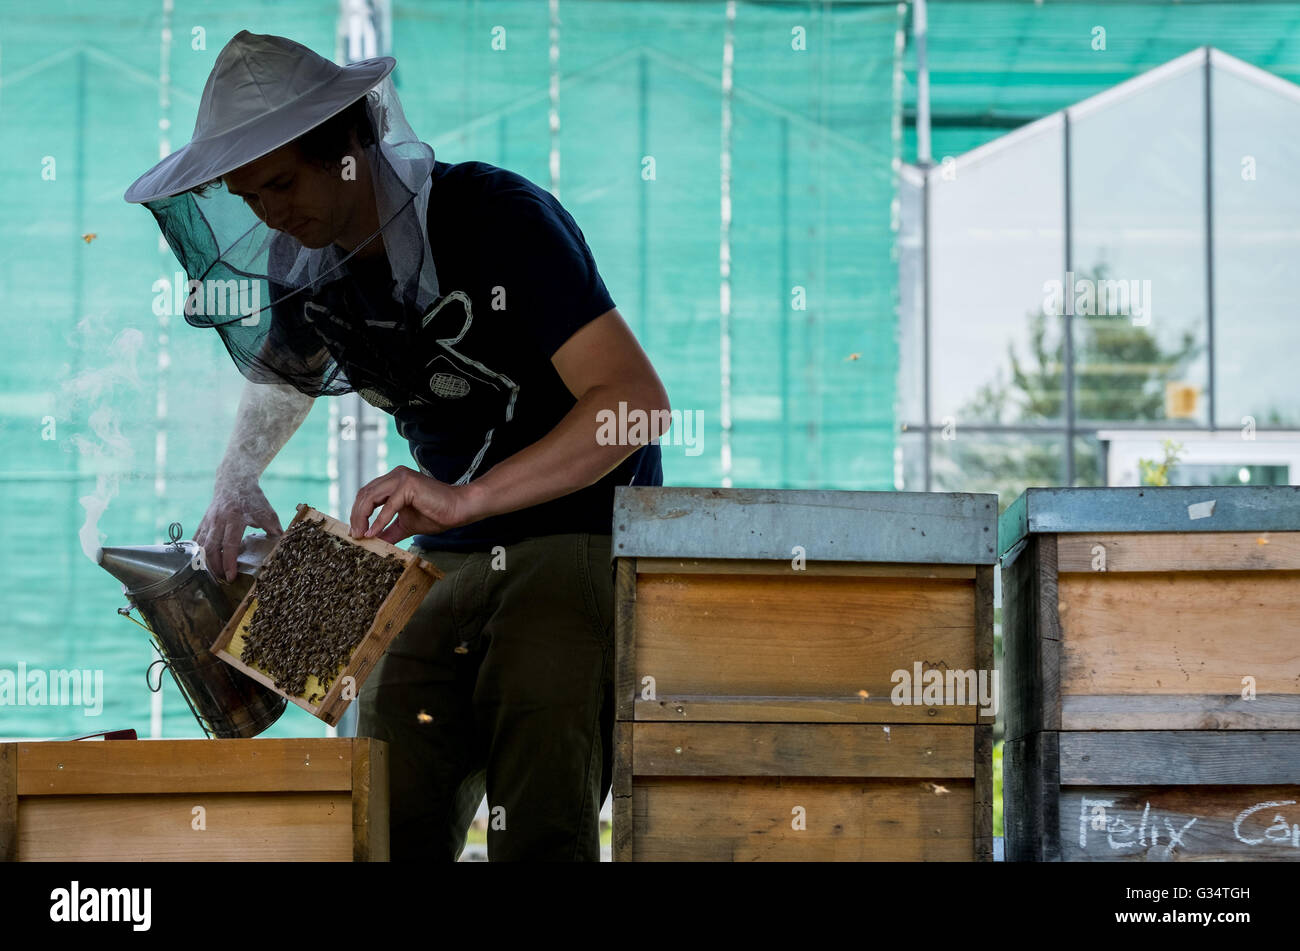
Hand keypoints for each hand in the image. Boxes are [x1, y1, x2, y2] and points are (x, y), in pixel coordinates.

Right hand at [195, 477, 282, 581]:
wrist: (234, 481)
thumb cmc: (252, 498)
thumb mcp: (266, 510)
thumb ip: (273, 526)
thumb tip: (282, 541)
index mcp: (234, 518)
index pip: (230, 544)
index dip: (229, 562)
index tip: (231, 576)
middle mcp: (218, 520)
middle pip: (212, 548)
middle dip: (215, 567)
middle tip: (222, 581)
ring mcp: (208, 521)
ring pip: (202, 545)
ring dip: (206, 562)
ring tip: (213, 576)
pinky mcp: (203, 522)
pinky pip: (196, 540)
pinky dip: (197, 553)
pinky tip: (199, 565)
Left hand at [349, 465, 476, 543]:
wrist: (459, 509)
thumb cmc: (436, 514)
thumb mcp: (405, 525)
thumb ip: (388, 530)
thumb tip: (373, 542)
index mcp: (393, 481)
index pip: (367, 494)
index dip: (357, 512)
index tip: (355, 532)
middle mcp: (395, 475)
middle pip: (364, 493)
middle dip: (356, 516)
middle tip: (354, 535)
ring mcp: (401, 477)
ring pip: (371, 497)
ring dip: (362, 518)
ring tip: (360, 535)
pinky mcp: (408, 485)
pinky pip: (388, 505)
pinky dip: (379, 521)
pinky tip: (373, 533)